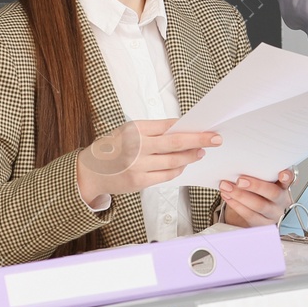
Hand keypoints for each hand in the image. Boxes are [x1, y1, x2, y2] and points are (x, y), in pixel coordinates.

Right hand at [75, 118, 219, 204]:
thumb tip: (183, 129)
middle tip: (215, 138)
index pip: (169, 125)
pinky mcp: (139, 181)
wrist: (92, 170)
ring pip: (174, 161)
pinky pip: (166, 175)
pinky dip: (178, 169)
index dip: (189, 126)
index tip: (206, 125)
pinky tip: (183, 164)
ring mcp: (138, 165)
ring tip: (200, 152)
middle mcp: (136, 146)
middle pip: (175, 142)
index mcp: (135, 129)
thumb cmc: (115, 147)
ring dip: (191, 156)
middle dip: (199, 140)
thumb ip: (154, 130)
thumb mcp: (130, 131)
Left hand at [218, 170, 294, 226]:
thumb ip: (261, 172)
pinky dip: (235, 204)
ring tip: (226, 186)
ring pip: (258, 206)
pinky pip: (248, 215)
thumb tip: (243, 160)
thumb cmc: (262, 190)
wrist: (261, 211)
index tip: (282, 173)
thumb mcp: (265, 181)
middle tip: (240, 180)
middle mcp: (281, 201)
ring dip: (239, 195)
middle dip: (255, 186)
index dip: (287, 177)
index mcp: (284, 186)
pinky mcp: (262, 223)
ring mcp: (273, 214)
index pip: (289, 180)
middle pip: (272, 193)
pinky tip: (227, 196)